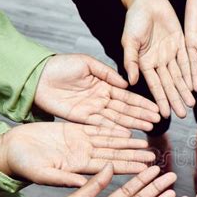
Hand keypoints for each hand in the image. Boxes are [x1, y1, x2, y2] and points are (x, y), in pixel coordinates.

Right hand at [0, 122, 154, 186]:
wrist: (11, 150)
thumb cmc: (24, 167)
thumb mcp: (43, 174)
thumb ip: (63, 178)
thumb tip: (84, 183)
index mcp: (78, 169)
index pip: (109, 169)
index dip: (128, 168)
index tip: (146, 169)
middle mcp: (83, 157)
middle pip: (114, 155)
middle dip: (134, 156)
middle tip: (154, 156)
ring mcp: (79, 143)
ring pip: (108, 141)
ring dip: (127, 142)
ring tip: (145, 142)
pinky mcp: (73, 131)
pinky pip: (96, 128)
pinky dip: (110, 128)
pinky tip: (126, 129)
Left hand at [34, 54, 159, 132]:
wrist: (38, 76)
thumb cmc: (61, 65)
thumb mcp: (87, 63)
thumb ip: (107, 73)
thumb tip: (126, 82)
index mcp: (104, 85)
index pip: (127, 95)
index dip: (141, 102)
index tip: (155, 108)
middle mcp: (101, 99)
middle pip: (125, 109)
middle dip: (141, 115)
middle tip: (157, 120)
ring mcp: (92, 110)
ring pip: (116, 119)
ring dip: (132, 124)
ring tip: (148, 128)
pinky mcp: (81, 119)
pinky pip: (101, 125)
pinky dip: (113, 130)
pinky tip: (127, 134)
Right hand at [122, 0, 194, 117]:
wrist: (147, 0)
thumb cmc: (134, 20)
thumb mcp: (129, 41)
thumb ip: (131, 61)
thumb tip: (132, 81)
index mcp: (145, 64)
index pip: (155, 85)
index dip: (161, 99)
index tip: (165, 114)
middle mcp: (159, 62)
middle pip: (169, 84)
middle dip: (175, 99)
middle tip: (183, 113)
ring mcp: (170, 54)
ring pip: (179, 76)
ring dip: (185, 90)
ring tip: (191, 104)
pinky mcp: (181, 44)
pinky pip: (188, 61)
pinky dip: (192, 73)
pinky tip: (196, 85)